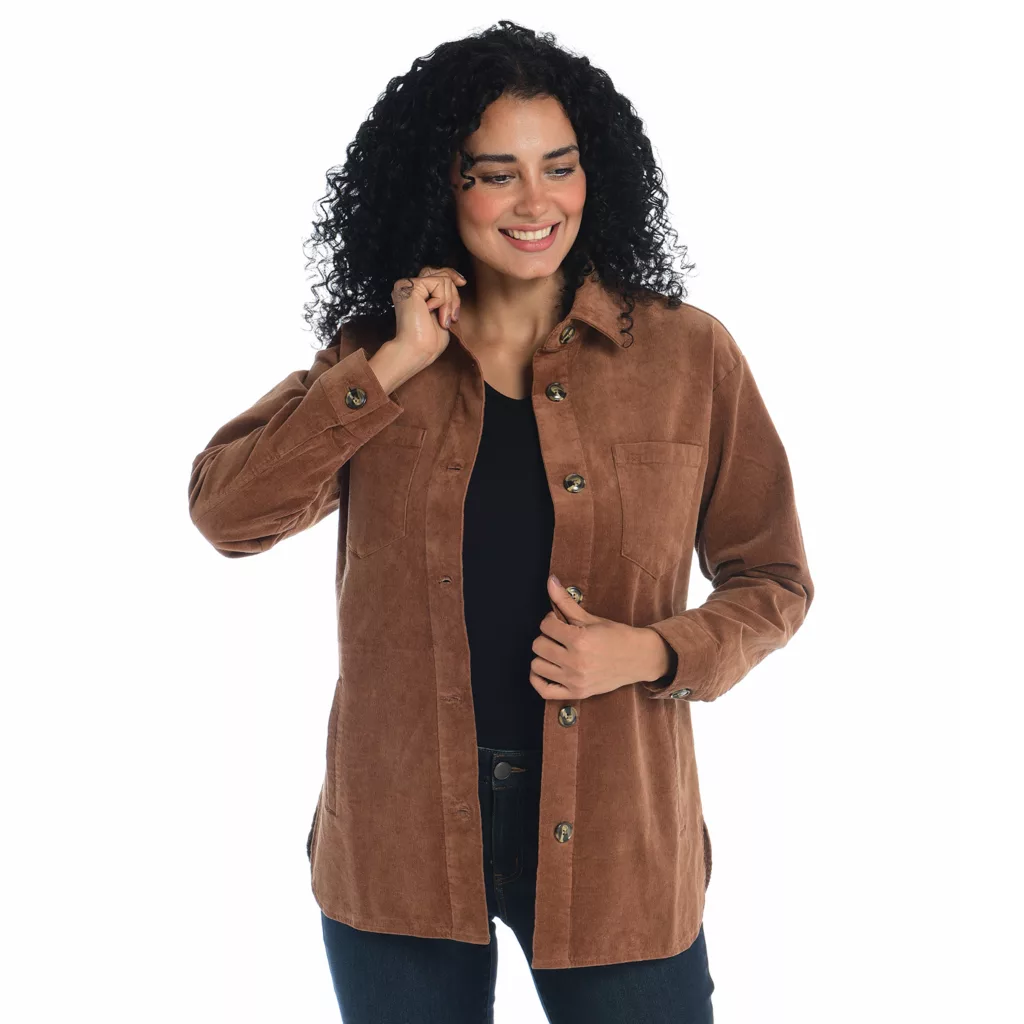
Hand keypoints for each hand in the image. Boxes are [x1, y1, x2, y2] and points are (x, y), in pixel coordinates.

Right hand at [391, 265, 465, 359]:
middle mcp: (408, 286)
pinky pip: (438, 283)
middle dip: (454, 295)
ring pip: (443, 279)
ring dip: (450, 302)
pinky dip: (442, 300)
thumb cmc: (429, 341)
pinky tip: (434, 313)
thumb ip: (445, 296)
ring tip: (444, 320)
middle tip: (452, 317)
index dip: (450, 274)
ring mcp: (408, 285)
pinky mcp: (410, 286)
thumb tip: (458, 279)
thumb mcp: (443, 313)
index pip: (434, 273)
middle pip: (441, 274)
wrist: (418, 351)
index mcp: (415, 294)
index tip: (462, 282)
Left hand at [528, 576, 670, 699]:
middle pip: (538, 646)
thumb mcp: (590, 618)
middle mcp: (575, 662)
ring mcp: (575, 680)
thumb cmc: (616, 636)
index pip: (545, 626)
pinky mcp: (576, 693)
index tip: (560, 622)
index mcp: (579, 640)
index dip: (550, 621)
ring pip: (537, 666)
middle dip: (546, 637)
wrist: (638, 658)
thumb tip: (550, 580)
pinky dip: (538, 679)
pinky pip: (543, 690)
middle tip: (559, 637)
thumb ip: (566, 601)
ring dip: (543, 656)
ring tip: (555, 651)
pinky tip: (546, 668)